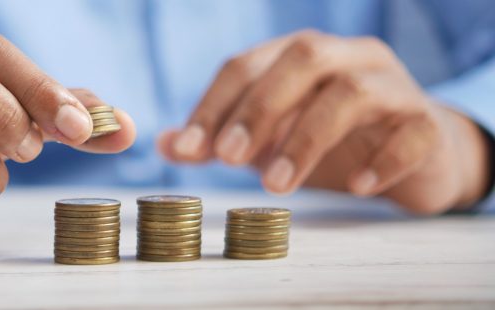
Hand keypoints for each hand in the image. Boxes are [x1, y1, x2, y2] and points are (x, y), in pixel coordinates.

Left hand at [159, 30, 489, 213]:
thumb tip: (165, 145)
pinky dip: (382, 159)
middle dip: (259, 108)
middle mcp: (347, 58)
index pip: (247, 64)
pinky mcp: (427, 124)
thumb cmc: (333, 140)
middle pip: (302, 59)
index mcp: (301, 56)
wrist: (416, 154)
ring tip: (277, 185)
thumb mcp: (270, 138)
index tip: (187, 148)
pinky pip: (411, 133)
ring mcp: (393, 86)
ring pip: (352, 93)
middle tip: (228, 158)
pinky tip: (356, 187)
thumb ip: (221, 138)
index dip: (214, 104)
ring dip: (307, 138)